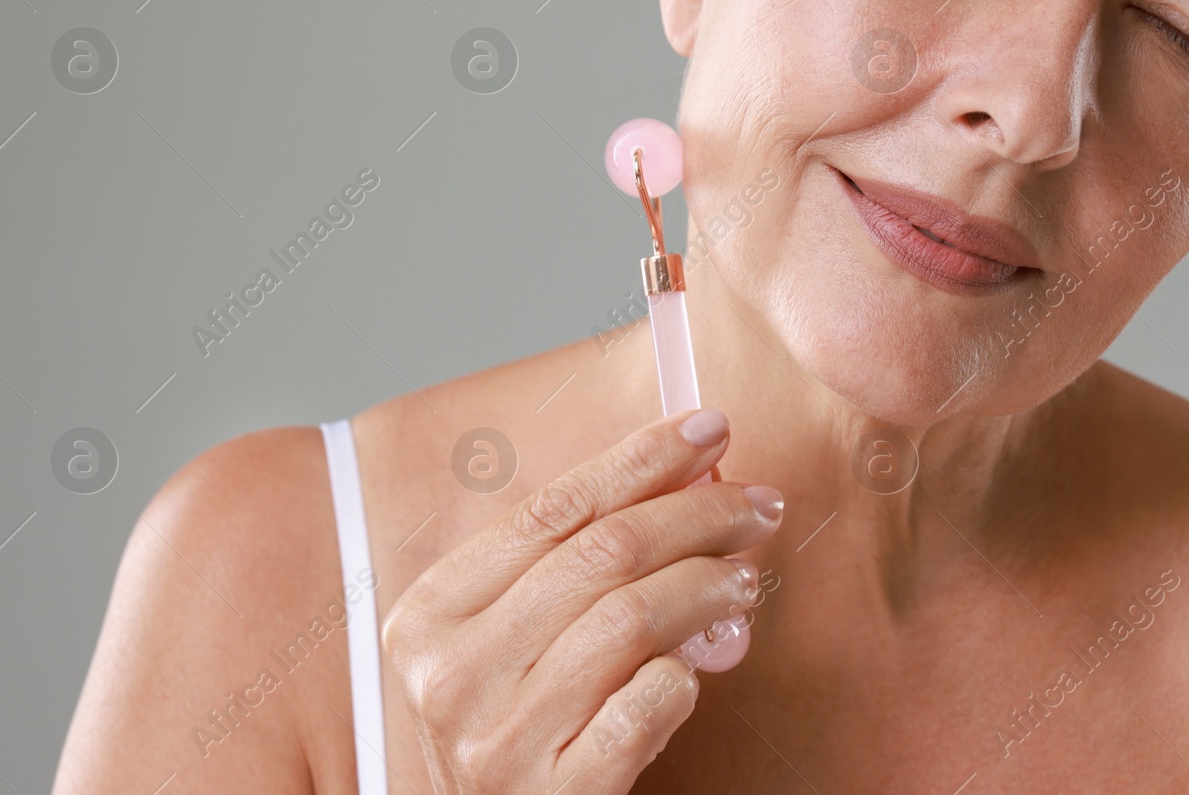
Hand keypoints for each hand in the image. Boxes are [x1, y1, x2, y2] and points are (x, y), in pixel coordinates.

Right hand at [381, 408, 782, 793]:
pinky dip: (684, 675)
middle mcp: (452, 672)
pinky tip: (695, 669)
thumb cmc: (517, 721)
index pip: (553, 507)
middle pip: (601, 554)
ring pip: (631, 619)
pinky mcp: (553, 794)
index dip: (639, 460)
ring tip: (742, 583)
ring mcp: (498, 738)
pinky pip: (646, 704)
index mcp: (432, 612)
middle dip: (696, 514)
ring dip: (707, 588)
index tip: (706, 428)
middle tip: (757, 505)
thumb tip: (686, 474)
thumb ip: (574, 564)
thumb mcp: (512, 637)